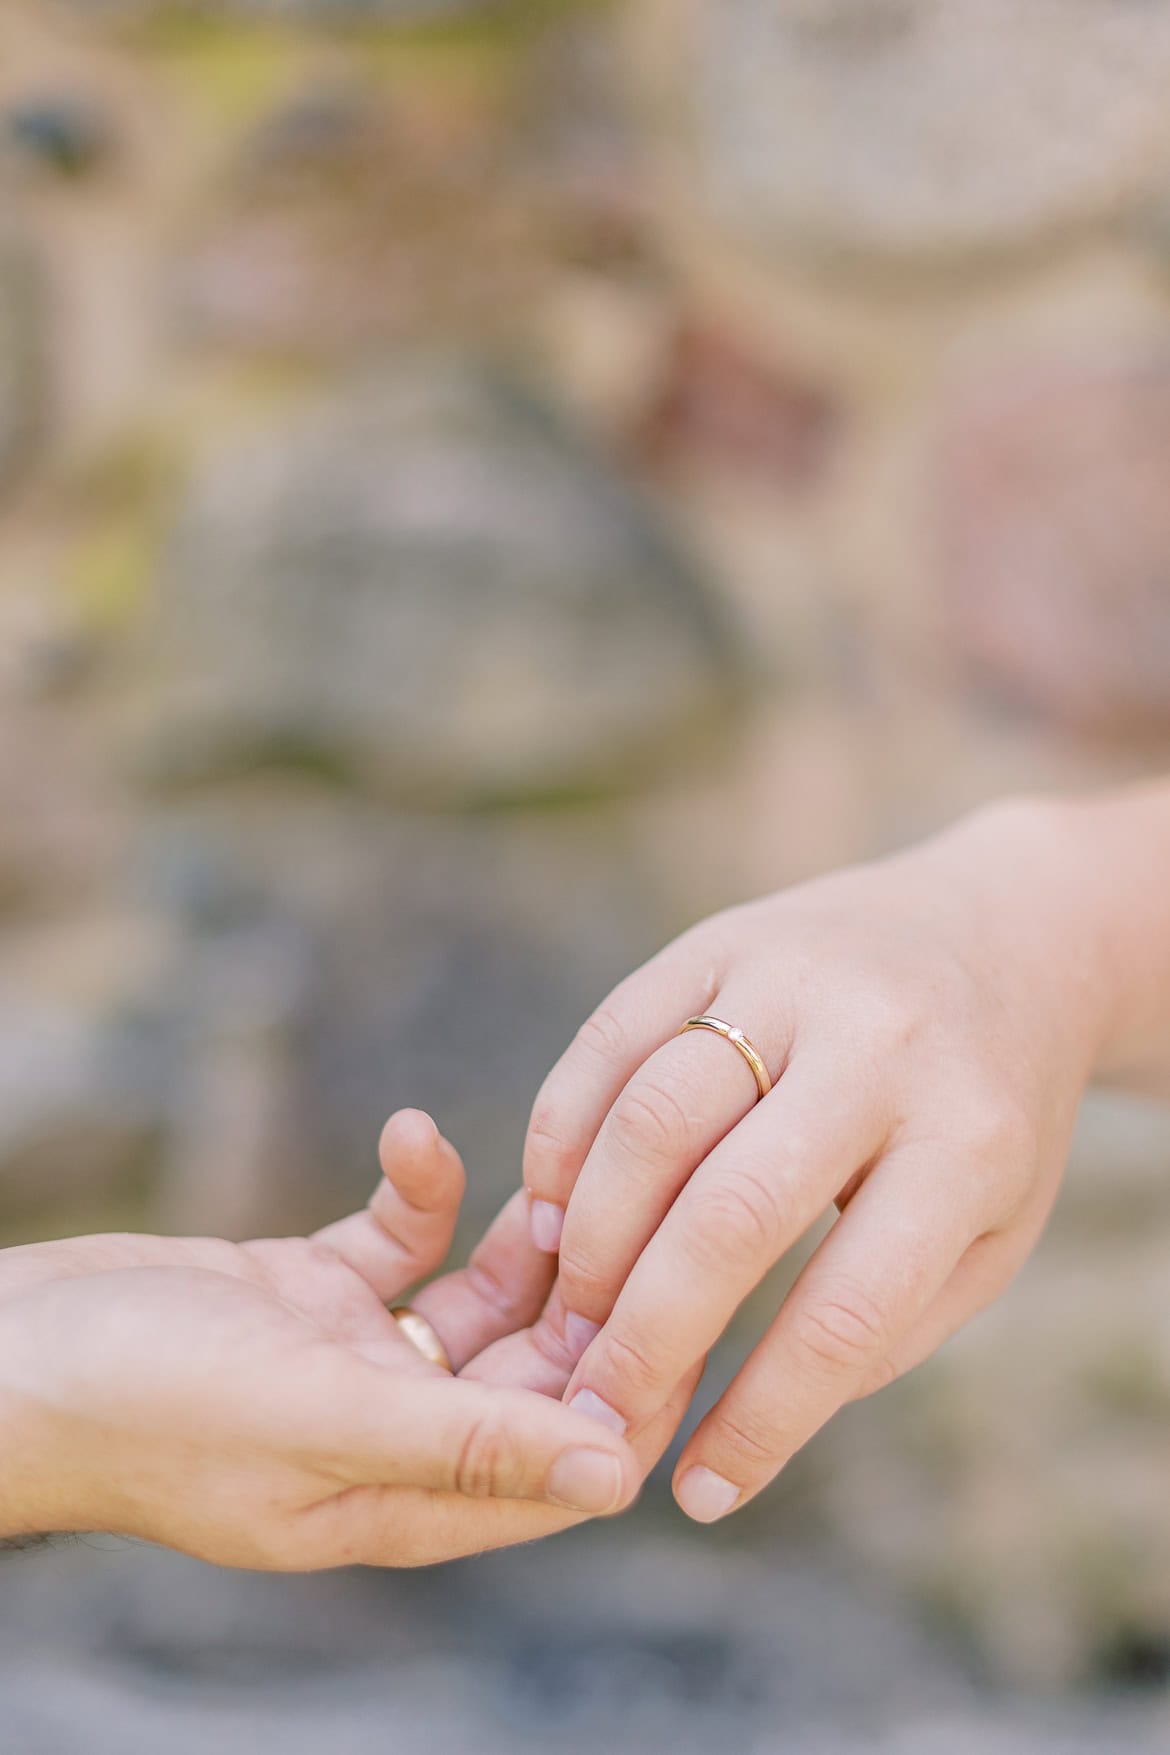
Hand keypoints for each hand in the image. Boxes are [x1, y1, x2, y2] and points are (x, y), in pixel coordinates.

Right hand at [0, 1112, 683, 1568]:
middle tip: (632, 1211)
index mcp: (400, 1496)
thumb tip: (615, 1475)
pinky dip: (416, 1190)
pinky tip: (413, 1135)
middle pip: (531, 1374)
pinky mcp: (308, 1291)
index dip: (633, 1395)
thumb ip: (465, 1442)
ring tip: (547, 1175)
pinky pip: (396, 1239)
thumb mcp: (316, 1417)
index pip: (561, 1464)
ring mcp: (349, 1358)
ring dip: (517, 1238)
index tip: (693, 1307)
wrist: (3, 1347)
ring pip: (479, 1300)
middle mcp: (388, 1432)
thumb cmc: (141, 1401)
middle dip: (584, 1300)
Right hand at [521, 798, 1119, 1521]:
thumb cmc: (986, 1113)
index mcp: (969, 1140)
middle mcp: (879, 1046)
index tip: (696, 1492)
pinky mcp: (718, 938)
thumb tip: (742, 1420)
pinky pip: (611, 1038)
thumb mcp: (991, 1229)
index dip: (763, 1418)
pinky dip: (563, 1134)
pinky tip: (550, 1210)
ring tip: (569, 1313)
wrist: (998, 931)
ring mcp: (790, 976)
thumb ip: (881, 1326)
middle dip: (646, 1333)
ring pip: (652, 1118)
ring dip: (589, 1235)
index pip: (849, 1311)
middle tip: (593, 1410)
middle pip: (730, 1213)